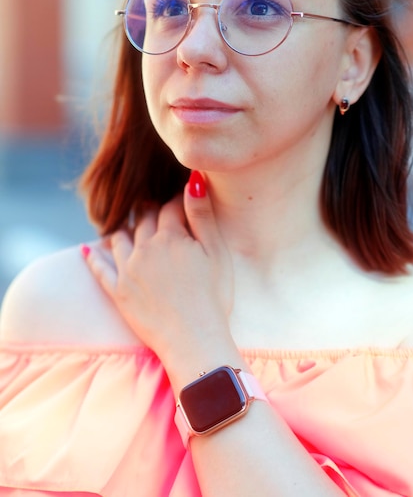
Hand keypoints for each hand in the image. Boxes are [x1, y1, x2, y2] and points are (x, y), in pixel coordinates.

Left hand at [83, 172, 233, 365]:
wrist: (194, 339)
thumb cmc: (214, 296)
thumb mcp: (216, 252)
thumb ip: (202, 215)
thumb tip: (194, 180)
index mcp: (171, 237)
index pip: (170, 207)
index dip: (177, 200)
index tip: (181, 200)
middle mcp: (144, 248)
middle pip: (143, 218)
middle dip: (150, 210)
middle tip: (155, 208)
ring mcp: (128, 270)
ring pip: (120, 237)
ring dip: (125, 227)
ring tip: (130, 225)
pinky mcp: (118, 292)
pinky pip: (100, 268)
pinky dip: (93, 257)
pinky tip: (88, 249)